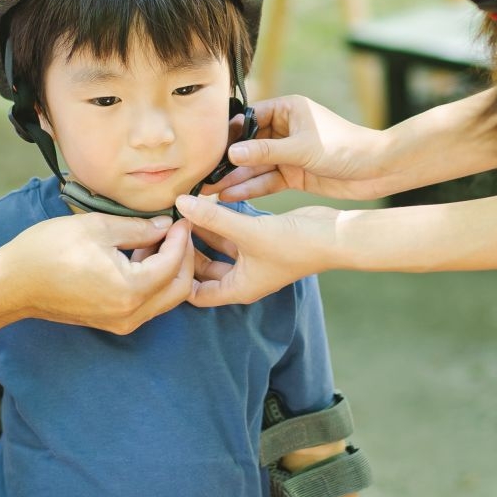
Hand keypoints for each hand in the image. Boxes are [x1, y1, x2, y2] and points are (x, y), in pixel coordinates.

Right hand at [0, 213, 194, 331]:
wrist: (13, 284)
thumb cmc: (48, 251)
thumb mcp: (96, 227)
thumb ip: (137, 228)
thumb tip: (164, 226)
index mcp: (130, 290)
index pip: (173, 264)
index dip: (181, 238)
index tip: (182, 217)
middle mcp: (131, 314)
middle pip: (178, 289)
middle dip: (184, 258)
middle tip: (178, 231)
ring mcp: (121, 323)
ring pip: (164, 299)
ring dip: (168, 271)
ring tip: (157, 239)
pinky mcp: (111, 322)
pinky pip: (146, 305)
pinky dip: (152, 282)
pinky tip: (139, 256)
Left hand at [174, 195, 338, 306]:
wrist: (332, 235)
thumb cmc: (294, 245)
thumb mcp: (248, 232)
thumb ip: (213, 218)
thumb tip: (180, 203)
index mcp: (237, 289)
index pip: (194, 294)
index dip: (176, 277)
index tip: (163, 253)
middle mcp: (241, 277)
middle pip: (201, 270)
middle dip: (184, 252)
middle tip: (167, 229)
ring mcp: (250, 259)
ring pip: (214, 249)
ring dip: (199, 233)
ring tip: (179, 212)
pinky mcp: (257, 240)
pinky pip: (228, 233)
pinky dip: (216, 222)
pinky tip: (202, 202)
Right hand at [202, 96, 395, 202]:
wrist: (378, 170)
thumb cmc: (345, 148)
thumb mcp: (302, 148)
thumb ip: (265, 151)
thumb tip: (232, 153)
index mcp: (289, 109)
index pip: (250, 116)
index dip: (229, 133)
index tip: (209, 148)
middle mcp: (286, 129)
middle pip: (249, 143)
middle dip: (228, 160)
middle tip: (204, 174)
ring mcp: (289, 153)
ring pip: (256, 165)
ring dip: (236, 177)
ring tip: (211, 189)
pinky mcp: (294, 174)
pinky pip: (267, 180)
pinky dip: (251, 188)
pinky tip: (231, 195)